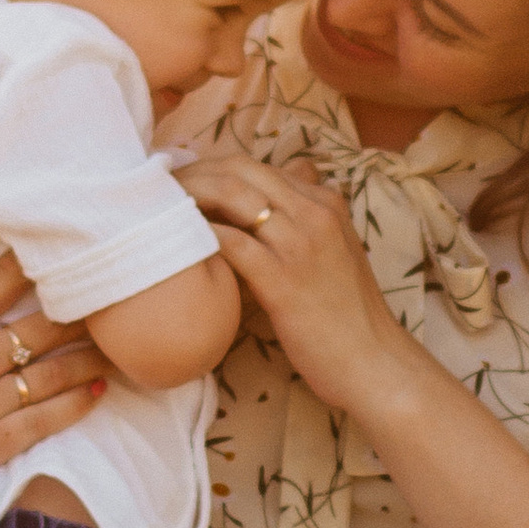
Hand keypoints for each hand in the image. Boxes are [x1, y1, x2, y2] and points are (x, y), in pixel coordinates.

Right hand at [0, 218, 103, 527]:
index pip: (6, 278)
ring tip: (119, 340)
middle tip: (117, 292)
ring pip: (56, 371)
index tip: (73, 243)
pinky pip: (47, 420)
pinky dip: (78, 403)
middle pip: (45, 323)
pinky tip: (99, 388)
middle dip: (84, 306)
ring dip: (93, 354)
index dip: (43, 257)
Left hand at [179, 154, 426, 430]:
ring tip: (156, 213)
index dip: (212, 170)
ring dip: (190, 200)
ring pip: (233, 198)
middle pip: (240, 171)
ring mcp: (300, 243)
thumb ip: (306, 223)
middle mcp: (314, 213)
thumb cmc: (348, 314)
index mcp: (325, 202)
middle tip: (159, 193)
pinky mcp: (283, 279)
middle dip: (195, 176)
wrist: (372, 360)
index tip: (181, 184)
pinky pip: (230, 243)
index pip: (257, 167)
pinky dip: (199, 237)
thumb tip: (283, 192)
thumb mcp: (334, 254)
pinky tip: (173, 246)